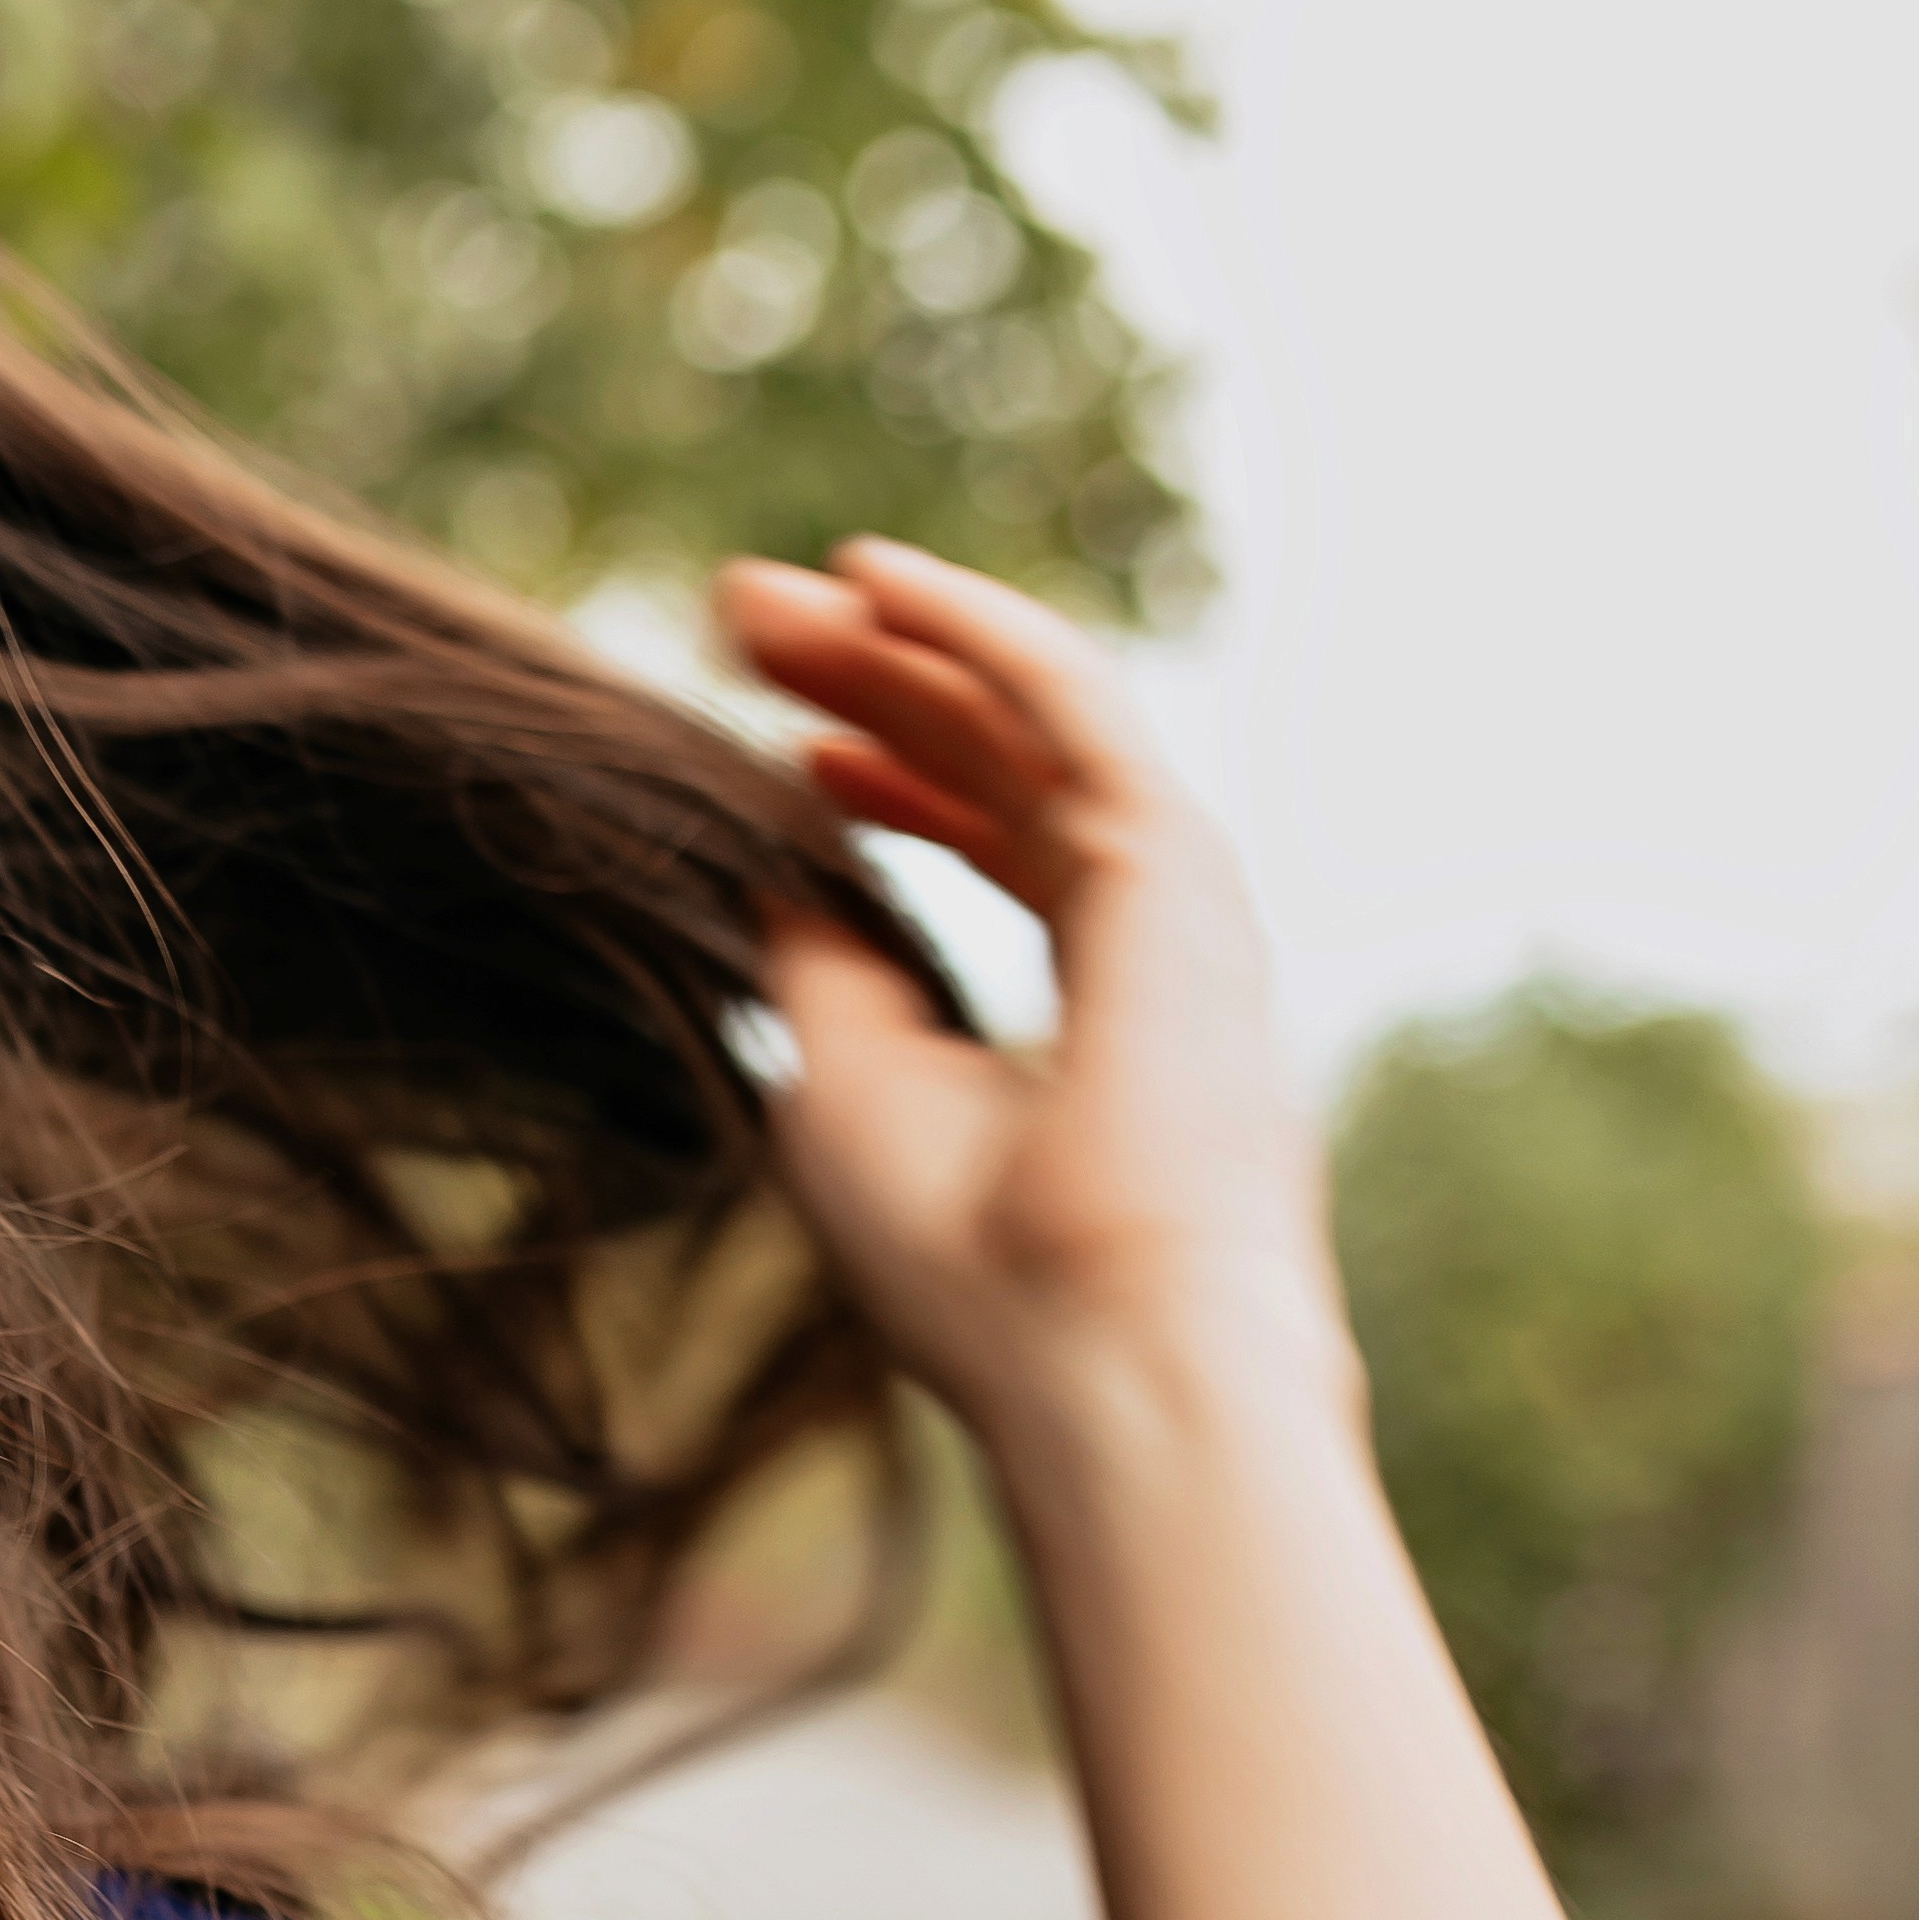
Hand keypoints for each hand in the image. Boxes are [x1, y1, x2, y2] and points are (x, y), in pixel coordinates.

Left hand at [711, 539, 1350, 1470]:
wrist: (1096, 1340)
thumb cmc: (965, 1257)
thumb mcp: (848, 1085)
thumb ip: (827, 966)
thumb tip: (777, 863)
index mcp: (1081, 1018)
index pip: (980, 851)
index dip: (879, 775)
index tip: (780, 729)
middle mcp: (1140, 947)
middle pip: (996, 767)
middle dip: (874, 682)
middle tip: (746, 611)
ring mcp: (1169, 901)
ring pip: (1025, 723)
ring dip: (904, 644)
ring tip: (776, 590)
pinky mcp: (1173, 865)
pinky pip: (1069, 708)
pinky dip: (976, 633)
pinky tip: (879, 579)